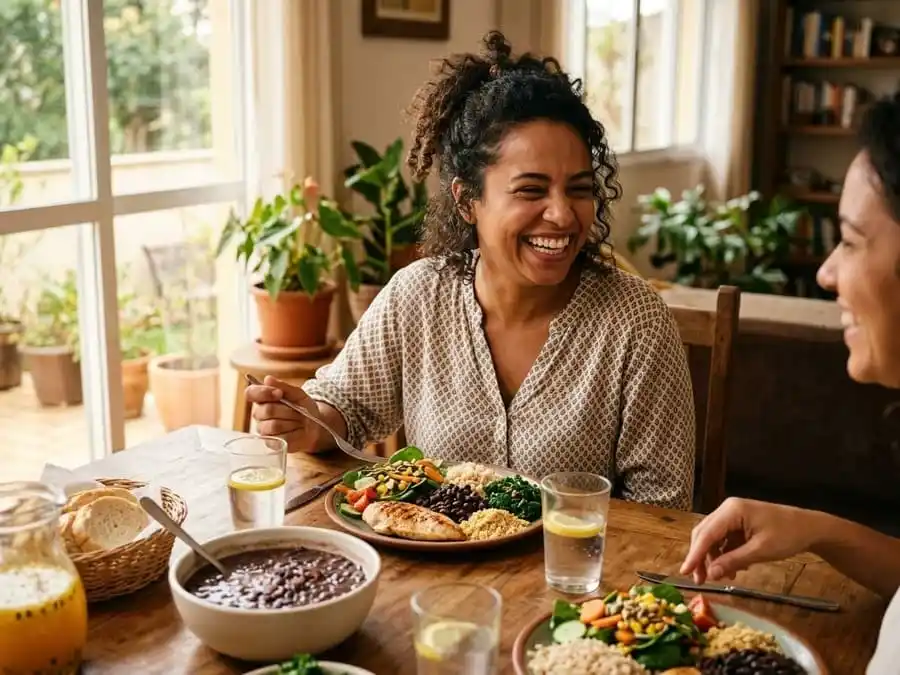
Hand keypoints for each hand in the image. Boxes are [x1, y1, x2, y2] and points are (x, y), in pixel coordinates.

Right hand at [245, 375, 319, 451]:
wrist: (315, 426)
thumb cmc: (304, 408)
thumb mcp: (298, 394)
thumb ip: (284, 386)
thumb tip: (267, 379)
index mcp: (263, 399)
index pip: (251, 393)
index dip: (263, 392)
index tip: (279, 393)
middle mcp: (259, 414)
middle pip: (267, 410)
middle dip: (287, 410)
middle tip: (297, 411)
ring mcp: (263, 429)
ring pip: (273, 425)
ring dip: (291, 422)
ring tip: (299, 421)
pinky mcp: (270, 443)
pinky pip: (279, 438)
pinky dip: (293, 433)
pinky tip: (297, 431)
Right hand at [680, 498, 820, 583]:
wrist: (810, 528)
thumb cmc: (788, 535)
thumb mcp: (760, 551)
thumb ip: (733, 561)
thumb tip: (711, 574)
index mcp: (732, 510)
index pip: (706, 534)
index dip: (694, 554)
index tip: (684, 572)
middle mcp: (727, 509)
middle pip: (704, 534)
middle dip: (701, 557)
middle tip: (700, 580)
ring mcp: (732, 515)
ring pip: (712, 538)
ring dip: (713, 558)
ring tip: (721, 577)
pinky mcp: (738, 523)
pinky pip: (723, 539)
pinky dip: (724, 555)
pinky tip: (732, 569)